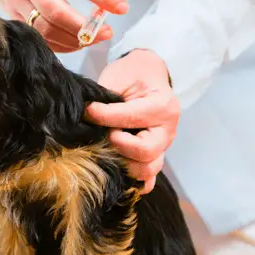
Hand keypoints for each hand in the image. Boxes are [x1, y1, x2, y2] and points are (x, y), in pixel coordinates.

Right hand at [0, 0, 135, 51]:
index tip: (122, 7)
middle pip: (56, 11)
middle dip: (84, 27)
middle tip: (107, 32)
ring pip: (44, 29)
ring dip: (72, 40)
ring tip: (92, 39)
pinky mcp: (11, 14)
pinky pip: (36, 35)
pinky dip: (57, 44)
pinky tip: (73, 42)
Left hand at [85, 50, 179, 193]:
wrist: (148, 76)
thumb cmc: (133, 75)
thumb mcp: (119, 77)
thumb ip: (106, 98)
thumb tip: (87, 117)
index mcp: (163, 107)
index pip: (131, 118)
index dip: (104, 117)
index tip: (87, 111)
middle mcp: (168, 131)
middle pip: (145, 152)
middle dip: (118, 144)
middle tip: (103, 133)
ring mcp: (163, 147)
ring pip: (147, 170)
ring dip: (123, 163)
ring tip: (108, 147)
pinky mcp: (155, 157)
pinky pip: (148, 179)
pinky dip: (132, 179)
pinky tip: (116, 168)